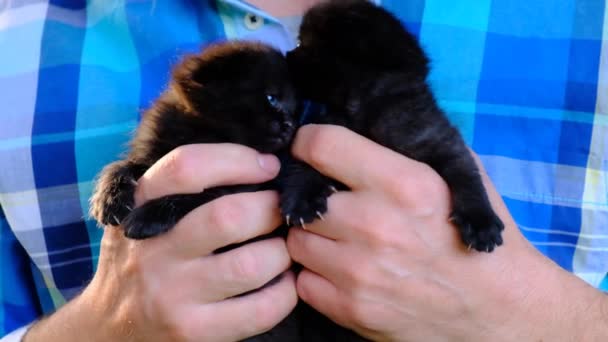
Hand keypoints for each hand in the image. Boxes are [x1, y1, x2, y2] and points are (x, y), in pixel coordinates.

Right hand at [25, 144, 296, 341]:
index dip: (236, 159)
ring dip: (283, 251)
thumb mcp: (140, 214)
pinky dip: (286, 291)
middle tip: (282, 208)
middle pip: (229, 217)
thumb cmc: (141, 258)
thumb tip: (253, 157)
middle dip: (271, 207)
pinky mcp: (195, 332)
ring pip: (252, 264)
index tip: (268, 165)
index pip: (187, 167)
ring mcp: (172, 296)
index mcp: (139, 209)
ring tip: (283, 246)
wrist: (109, 329)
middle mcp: (152, 251)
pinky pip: (261, 309)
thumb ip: (179, 185)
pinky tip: (283, 281)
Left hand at [287, 125, 607, 340]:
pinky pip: (304, 281)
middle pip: (303, 197)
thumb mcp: (459, 176)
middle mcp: (375, 225)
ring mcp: (359, 272)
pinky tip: (344, 271)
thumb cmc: (471, 235)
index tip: (312, 150)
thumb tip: (354, 126)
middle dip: (314, 197)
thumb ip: (405, 148)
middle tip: (333, 204)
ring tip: (341, 240)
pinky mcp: (351, 310)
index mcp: (404, 184)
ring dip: (314, 238)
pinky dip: (317, 275)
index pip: (322, 146)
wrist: (496, 309)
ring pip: (296, 240)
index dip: (310, 143)